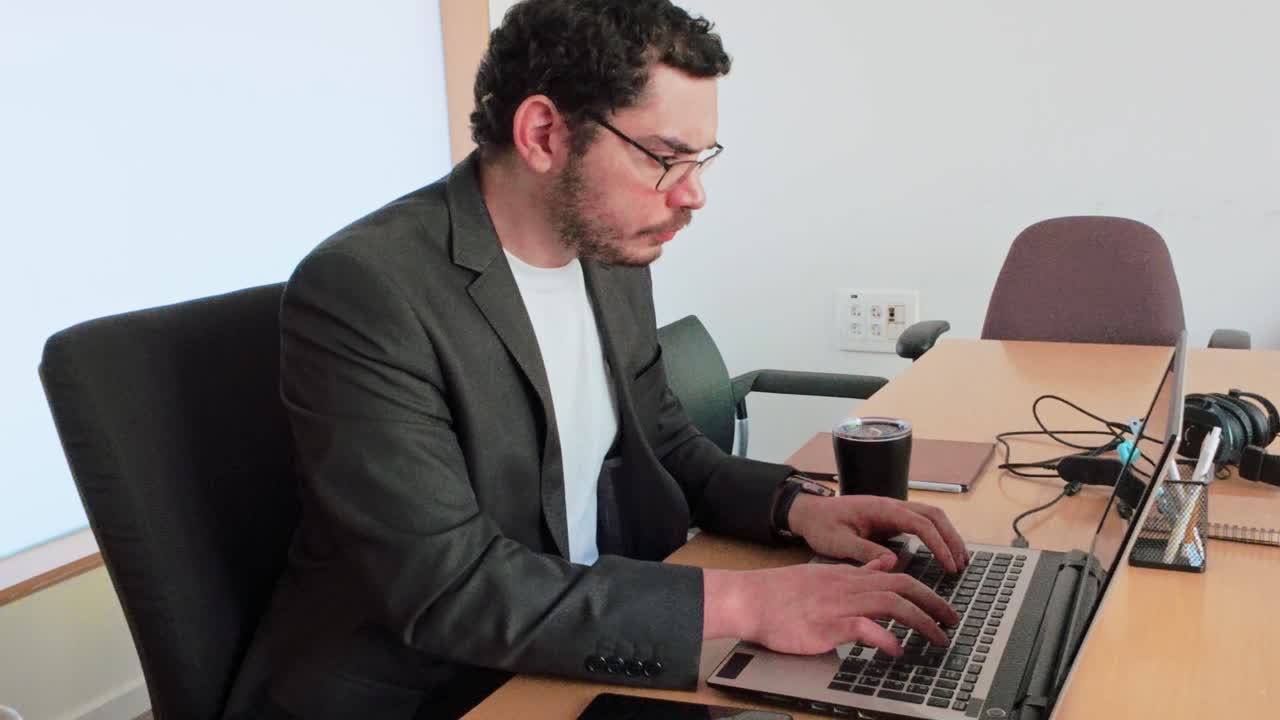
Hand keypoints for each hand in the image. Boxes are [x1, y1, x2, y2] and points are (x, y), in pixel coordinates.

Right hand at [704, 563, 960, 655]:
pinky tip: (896, 650)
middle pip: (902, 587)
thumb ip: (857, 570)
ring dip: (920, 621)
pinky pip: (863, 628)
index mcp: (849, 575)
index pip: (897, 576)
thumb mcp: (825, 574)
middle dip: (933, 604)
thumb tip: (884, 562)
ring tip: (937, 638)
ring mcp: (839, 604)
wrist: (750, 599)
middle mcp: (849, 586)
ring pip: (891, 604)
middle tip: (953, 621)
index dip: (925, 590)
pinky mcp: (827, 625)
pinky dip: (884, 638)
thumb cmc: (782, 593)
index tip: (942, 606)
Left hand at [788, 494, 969, 573]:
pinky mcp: (892, 518)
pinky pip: (921, 523)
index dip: (939, 544)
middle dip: (951, 538)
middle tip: (962, 564)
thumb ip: (865, 551)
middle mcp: (892, 505)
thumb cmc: (822, 525)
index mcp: (881, 508)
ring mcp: (893, 510)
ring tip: (959, 560)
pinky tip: (942, 553)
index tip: (949, 565)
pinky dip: (936, 536)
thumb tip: (894, 562)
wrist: (809, 513)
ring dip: (948, 535)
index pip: (920, 523)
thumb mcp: (838, 542)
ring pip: (930, 516)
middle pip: (933, 515)